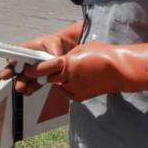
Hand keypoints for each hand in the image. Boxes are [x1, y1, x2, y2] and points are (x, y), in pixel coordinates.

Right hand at [0, 19, 84, 95]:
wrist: (64, 51)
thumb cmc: (56, 44)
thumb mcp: (55, 44)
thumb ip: (53, 52)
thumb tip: (55, 59)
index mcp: (28, 49)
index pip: (17, 52)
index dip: (13, 57)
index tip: (11, 62)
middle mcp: (27, 61)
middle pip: (15, 66)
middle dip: (10, 72)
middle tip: (5, 76)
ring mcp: (32, 70)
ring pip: (23, 77)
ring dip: (20, 82)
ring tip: (20, 87)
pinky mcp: (39, 78)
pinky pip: (33, 84)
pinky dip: (30, 88)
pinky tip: (28, 91)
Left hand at [25, 39, 147, 101]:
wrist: (122, 70)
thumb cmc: (103, 54)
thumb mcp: (80, 50)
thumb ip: (66, 58)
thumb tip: (57, 62)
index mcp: (67, 64)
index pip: (43, 68)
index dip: (32, 69)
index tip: (25, 69)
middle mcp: (68, 78)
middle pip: (48, 78)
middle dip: (43, 75)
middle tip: (37, 73)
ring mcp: (74, 89)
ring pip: (58, 85)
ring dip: (59, 80)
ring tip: (73, 71)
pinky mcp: (79, 97)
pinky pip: (67, 91)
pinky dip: (68, 86)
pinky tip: (80, 79)